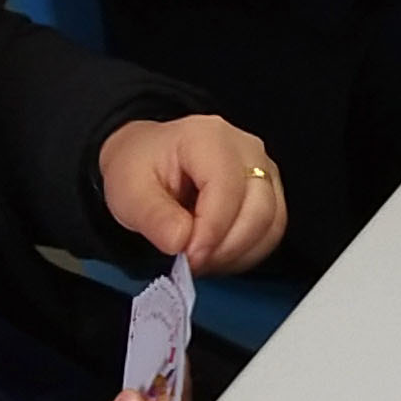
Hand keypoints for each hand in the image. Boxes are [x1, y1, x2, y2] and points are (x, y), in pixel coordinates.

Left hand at [97, 113, 287, 273]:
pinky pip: (272, 231)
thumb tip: (181, 242)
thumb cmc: (139, 169)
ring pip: (271, 223)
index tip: (189, 256)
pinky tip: (217, 254)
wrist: (146, 160)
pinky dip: (246, 252)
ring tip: (202, 258)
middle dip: (226, 247)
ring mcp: (263, 169)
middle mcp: (246, 149)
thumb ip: (154, 217)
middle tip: (192, 262)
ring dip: (238, 253)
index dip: (212, 230)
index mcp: (209, 138)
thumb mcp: (128, 192)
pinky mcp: (269, 192)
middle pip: (260, 209)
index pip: (228, 188)